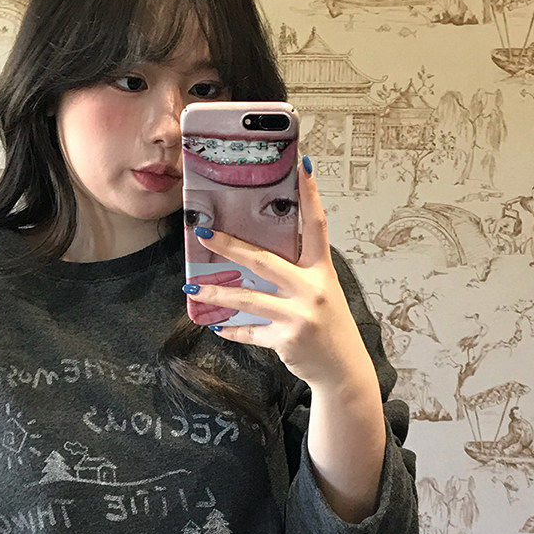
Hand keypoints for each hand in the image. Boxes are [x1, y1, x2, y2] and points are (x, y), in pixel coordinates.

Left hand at [183, 156, 371, 393]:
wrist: (341, 369)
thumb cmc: (327, 323)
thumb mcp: (320, 290)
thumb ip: (296, 271)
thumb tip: (255, 251)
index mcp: (322, 269)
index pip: (317, 224)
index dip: (311, 194)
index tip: (303, 164)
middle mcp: (312, 288)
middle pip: (265, 261)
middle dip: (231, 247)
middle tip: (205, 234)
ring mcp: (299, 315)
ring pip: (249, 300)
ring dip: (217, 294)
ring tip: (192, 289)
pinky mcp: (286, 339)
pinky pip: (251, 332)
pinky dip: (233, 330)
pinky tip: (217, 327)